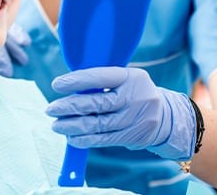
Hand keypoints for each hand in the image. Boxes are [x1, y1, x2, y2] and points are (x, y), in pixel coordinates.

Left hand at [46, 66, 196, 160]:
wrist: (165, 115)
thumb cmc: (134, 91)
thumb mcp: (125, 78)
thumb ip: (102, 80)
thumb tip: (70, 84)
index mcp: (131, 77)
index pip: (100, 77)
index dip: (77, 81)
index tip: (57, 84)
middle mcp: (134, 98)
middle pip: (97, 104)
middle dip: (70, 106)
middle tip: (51, 108)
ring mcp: (134, 119)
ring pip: (98, 124)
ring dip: (73, 126)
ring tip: (56, 124)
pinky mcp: (132, 137)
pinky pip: (104, 139)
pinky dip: (85, 139)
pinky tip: (71, 138)